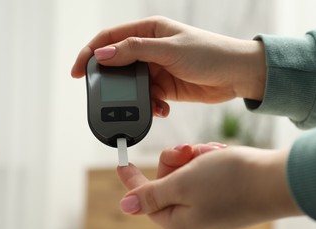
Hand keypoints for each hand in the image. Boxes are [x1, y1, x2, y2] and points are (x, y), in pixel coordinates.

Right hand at [71, 16, 265, 116]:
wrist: (237, 75)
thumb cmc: (209, 54)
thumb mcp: (170, 49)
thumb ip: (135, 52)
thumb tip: (102, 55)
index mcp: (149, 31)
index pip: (110, 39)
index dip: (91, 53)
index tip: (78, 71)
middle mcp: (151, 48)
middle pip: (119, 64)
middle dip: (113, 81)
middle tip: (108, 97)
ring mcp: (158, 68)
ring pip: (134, 85)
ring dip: (136, 98)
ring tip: (150, 104)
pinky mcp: (166, 86)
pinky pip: (149, 97)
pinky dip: (152, 105)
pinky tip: (162, 109)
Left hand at [117, 144, 301, 228]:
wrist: (277, 180)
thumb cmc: (230, 181)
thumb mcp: (182, 184)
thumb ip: (151, 195)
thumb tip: (126, 206)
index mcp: (179, 223)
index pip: (145, 198)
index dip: (132, 178)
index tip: (121, 162)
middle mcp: (194, 221)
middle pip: (168, 182)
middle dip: (176, 161)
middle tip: (188, 150)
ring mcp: (211, 211)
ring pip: (187, 175)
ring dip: (195, 158)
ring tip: (211, 154)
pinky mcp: (225, 199)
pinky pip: (205, 176)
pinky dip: (209, 162)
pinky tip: (221, 157)